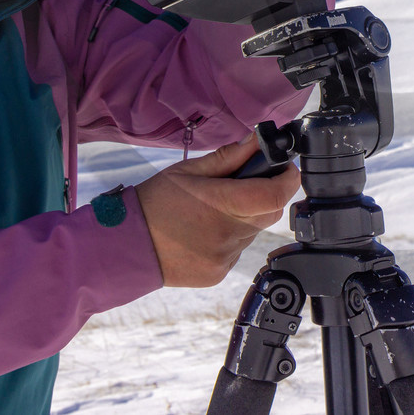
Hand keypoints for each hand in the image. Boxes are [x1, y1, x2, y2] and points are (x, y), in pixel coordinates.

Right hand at [134, 134, 300, 287]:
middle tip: (246, 184)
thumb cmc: (154, 203)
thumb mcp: (188, 171)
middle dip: (268, 194)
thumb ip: (228, 157)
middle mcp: (227, 235)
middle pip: (271, 212)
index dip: (287, 178)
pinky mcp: (218, 273)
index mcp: (220, 204)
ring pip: (253, 231)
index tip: (284, 167)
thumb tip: (257, 141)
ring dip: (246, 216)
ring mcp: (224, 258)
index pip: (275, 193)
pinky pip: (238, 249)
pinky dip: (231, 236)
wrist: (127, 246)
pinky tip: (206, 230)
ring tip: (215, 209)